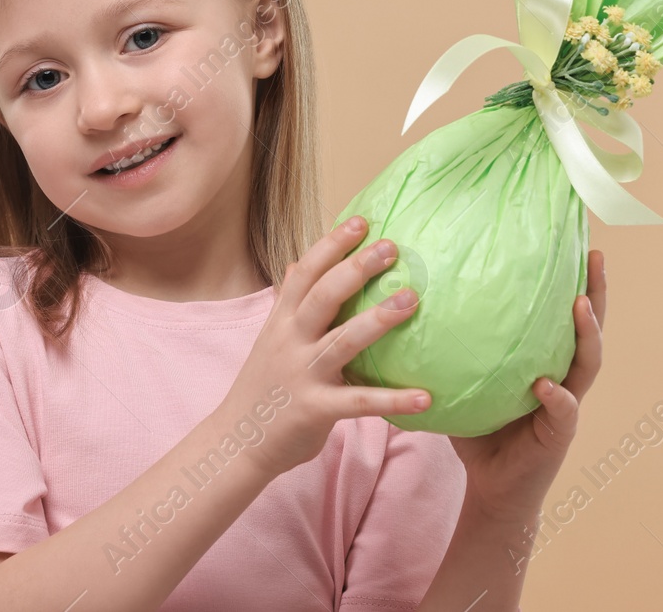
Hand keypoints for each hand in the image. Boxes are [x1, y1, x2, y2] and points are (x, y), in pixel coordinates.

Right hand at [217, 216, 431, 478]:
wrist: (236, 441)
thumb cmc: (264, 388)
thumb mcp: (271, 340)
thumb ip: (290, 307)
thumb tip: (303, 265)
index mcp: (281, 322)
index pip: (304, 273)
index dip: (331, 245)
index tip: (360, 221)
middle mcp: (289, 341)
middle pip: (324, 296)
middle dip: (357, 268)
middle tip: (391, 247)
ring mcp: (302, 374)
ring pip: (343, 339)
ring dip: (379, 318)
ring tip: (412, 299)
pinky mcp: (316, 410)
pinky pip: (360, 403)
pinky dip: (394, 400)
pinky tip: (425, 396)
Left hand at [447, 248, 606, 520]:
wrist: (493, 486)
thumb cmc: (479, 427)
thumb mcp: (466, 378)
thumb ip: (454, 345)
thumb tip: (410, 295)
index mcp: (544, 358)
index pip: (563, 312)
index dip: (574, 278)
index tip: (576, 239)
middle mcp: (563, 375)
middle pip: (590, 328)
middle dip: (597, 291)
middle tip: (595, 256)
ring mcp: (566, 405)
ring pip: (587, 364)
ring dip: (587, 333)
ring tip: (580, 304)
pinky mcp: (558, 435)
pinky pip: (562, 412)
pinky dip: (556, 397)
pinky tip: (545, 384)